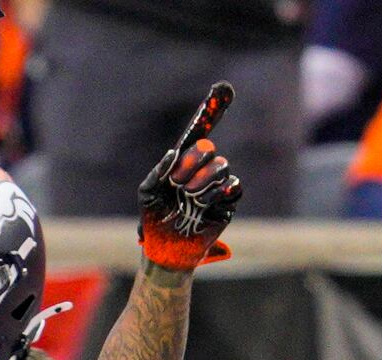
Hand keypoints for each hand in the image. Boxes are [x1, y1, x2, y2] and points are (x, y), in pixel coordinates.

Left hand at [137, 82, 243, 270]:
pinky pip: (233, 186)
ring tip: (188, 199)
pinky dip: (218, 192)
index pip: (198, 136)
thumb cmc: (153, 221)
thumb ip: (157, 171)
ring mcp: (215, 187)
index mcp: (182, 165)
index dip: (212, 111)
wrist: (165, 250)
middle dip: (193, 164)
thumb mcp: (147, 193)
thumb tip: (174, 152)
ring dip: (201, 182)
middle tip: (178, 183)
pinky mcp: (227, 203)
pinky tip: (204, 204)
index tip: (225, 87)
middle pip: (209, 150)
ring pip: (222, 168)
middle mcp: (200, 171)